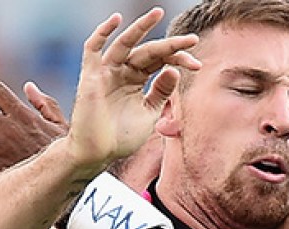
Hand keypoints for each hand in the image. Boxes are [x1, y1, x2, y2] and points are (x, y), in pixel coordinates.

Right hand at [66, 9, 201, 168]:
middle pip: (148, 51)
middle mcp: (122, 71)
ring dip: (141, 28)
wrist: (98, 154)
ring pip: (125, 43)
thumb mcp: (149, 113)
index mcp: (136, 80)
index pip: (160, 61)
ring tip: (158, 13)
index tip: (197, 65)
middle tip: (192, 40)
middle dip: (171, 46)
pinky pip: (93, 48)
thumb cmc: (121, 137)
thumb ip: (162, 92)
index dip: (179, 60)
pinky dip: (102, 33)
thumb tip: (174, 70)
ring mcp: (106, 71)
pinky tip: (116, 20)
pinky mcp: (91, 75)